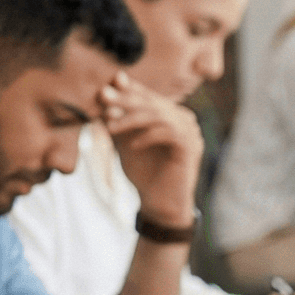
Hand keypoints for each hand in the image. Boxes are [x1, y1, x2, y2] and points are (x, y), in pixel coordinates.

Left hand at [99, 71, 204, 226]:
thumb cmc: (143, 172)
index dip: (127, 90)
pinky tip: (132, 145)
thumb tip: (105, 90)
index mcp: (171, 114)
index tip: (105, 89)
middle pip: (152, 102)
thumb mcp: (124, 141)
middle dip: (125, 100)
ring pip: (159, 115)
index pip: (148, 96)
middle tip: (104, 98)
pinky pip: (169, 133)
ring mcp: (191, 132)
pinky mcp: (191, 147)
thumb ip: (118, 118)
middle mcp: (184, 119)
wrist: (159, 204)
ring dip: (132, 119)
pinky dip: (148, 136)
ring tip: (110, 127)